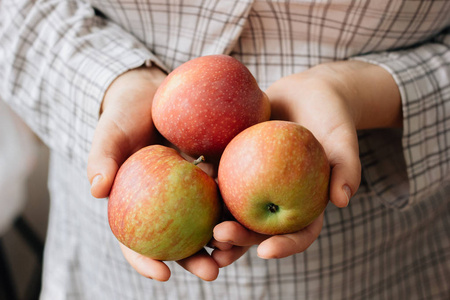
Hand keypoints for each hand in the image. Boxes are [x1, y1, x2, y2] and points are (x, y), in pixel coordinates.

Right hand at [87, 65, 219, 280]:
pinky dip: (235, 204)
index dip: (146, 261)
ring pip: (206, 221)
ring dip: (223, 240)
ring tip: (238, 250)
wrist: (153, 91)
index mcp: (136, 204)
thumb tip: (97, 190)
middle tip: (212, 273)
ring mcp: (190, 190)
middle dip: (195, 260)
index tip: (163, 275)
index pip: (136, 241)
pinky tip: (249, 212)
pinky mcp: (212, 173)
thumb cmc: (125, 115)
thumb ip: (102, 158)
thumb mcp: (110, 133)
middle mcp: (165, 203)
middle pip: (178, 240)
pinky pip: (224, 191)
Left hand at [212, 60, 401, 264]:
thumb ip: (347, 166)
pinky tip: (189, 189)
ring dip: (216, 224)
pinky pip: (222, 179)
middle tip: (221, 238)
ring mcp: (256, 185)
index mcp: (306, 204)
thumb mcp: (342, 137)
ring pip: (235, 211)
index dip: (284, 247)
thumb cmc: (329, 115)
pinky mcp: (237, 166)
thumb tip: (343, 200)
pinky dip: (207, 187)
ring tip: (200, 231)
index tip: (266, 252)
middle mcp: (278, 200)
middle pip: (259, 229)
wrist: (305, 93)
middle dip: (239, 240)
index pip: (298, 234)